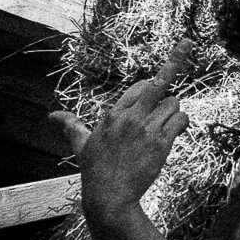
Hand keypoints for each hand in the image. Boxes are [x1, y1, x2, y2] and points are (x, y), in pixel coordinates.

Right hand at [50, 40, 193, 224]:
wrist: (109, 196)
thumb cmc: (95, 170)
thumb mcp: (80, 144)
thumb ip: (70, 125)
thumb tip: (52, 115)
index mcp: (112, 114)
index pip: (140, 86)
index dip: (151, 86)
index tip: (157, 83)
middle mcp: (129, 117)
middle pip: (159, 83)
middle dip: (176, 61)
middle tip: (187, 43)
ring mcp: (146, 129)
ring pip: (174, 104)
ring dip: (175, 112)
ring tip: (166, 127)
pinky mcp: (160, 143)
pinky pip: (181, 120)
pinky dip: (183, 123)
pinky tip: (176, 132)